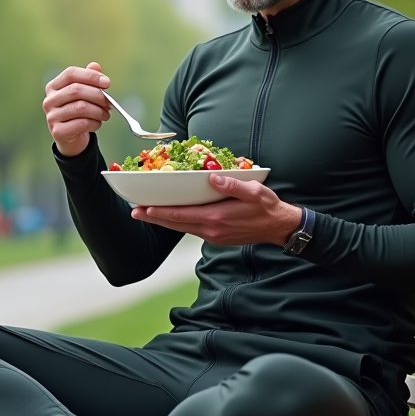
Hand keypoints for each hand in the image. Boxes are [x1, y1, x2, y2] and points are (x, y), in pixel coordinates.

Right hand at [43, 62, 112, 157]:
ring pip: (81, 107)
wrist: (70, 138)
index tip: (107, 83)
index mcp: (54, 86)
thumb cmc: (77, 113)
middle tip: (109, 102)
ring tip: (105, 114)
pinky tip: (97, 123)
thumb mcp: (83, 94)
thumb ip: (88, 79)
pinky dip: (95, 123)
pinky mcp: (58, 131)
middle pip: (76, 90)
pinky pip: (82, 123)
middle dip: (98, 95)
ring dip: (99, 111)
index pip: (71, 74)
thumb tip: (95, 66)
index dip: (90, 76)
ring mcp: (52, 116)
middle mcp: (50, 100)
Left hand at [131, 175, 301, 246]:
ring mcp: (213, 236)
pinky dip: (178, 223)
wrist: (279, 228)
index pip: (180, 215)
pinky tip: (171, 217)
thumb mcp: (254, 192)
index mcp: (216, 218)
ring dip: (163, 221)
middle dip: (154, 218)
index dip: (159, 212)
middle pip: (175, 224)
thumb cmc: (267, 207)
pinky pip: (191, 230)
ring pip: (181, 228)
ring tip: (146, 214)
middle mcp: (211, 230)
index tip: (142, 208)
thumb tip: (212, 177)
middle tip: (135, 211)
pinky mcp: (216, 237)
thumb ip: (232, 185)